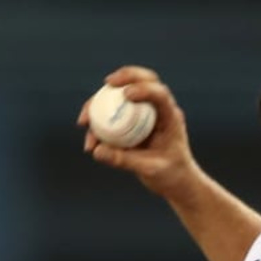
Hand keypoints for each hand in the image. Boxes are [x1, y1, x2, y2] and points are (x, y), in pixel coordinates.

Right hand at [78, 66, 195, 198]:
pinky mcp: (131, 124)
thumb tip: (96, 151)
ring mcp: (143, 115)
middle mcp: (157, 111)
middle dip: (123, 77)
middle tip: (106, 82)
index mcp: (170, 118)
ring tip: (84, 123)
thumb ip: (125, 160)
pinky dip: (98, 125)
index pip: (160, 94)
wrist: (176, 183)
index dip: (144, 88)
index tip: (126, 94)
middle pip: (142, 80)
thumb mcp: (150, 170)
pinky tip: (90, 144)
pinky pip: (112, 118)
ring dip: (99, 103)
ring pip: (121, 97)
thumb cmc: (171, 175)